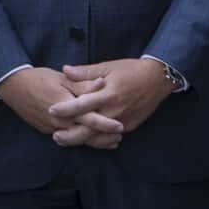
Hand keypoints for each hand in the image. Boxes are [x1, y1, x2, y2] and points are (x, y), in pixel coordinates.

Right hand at [0, 67, 111, 144]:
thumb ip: (82, 83)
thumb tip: (102, 83)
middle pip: (84, 134)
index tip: (120, 126)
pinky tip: (91, 137)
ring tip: (111, 141)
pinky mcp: (46, 129)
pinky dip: (80, 138)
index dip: (105, 123)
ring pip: (76, 139)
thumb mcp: (62, 78)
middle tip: (120, 136)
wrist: (13, 87)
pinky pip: (67, 137)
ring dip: (94, 141)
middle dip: (103, 138)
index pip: (88, 118)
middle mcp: (58, 121)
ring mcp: (51, 128)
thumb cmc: (39, 79)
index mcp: (64, 107)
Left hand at [51, 60, 173, 143]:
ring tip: (65, 141)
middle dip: (70, 135)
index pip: (83, 104)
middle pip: (89, 128)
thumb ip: (85, 72)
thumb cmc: (131, 70)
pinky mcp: (128, 127)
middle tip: (54, 136)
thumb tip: (65, 70)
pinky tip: (85, 141)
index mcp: (108, 93)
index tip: (51, 110)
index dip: (66, 109)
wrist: (157, 79)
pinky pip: (110, 137)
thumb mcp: (108, 67)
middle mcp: (114, 110)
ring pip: (98, 137)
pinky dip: (97, 141)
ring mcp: (122, 121)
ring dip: (81, 141)